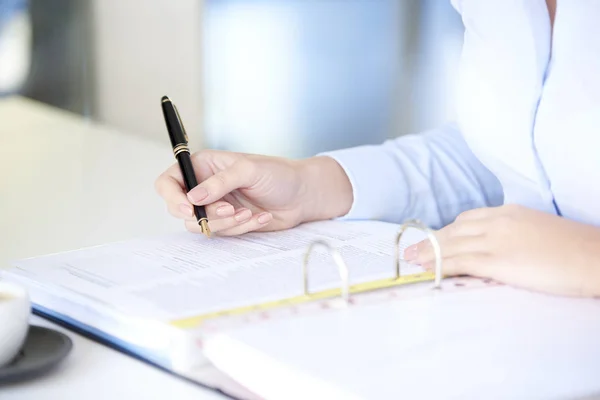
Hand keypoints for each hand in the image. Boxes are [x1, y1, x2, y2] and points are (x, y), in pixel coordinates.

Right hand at [154, 150, 352, 235]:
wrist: (302, 196)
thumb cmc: (278, 174)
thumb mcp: (249, 170)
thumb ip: (220, 183)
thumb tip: (193, 197)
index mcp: (203, 166)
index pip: (169, 181)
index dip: (172, 196)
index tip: (188, 207)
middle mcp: (204, 186)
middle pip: (180, 208)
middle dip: (205, 214)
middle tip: (229, 211)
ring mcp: (215, 206)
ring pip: (201, 225)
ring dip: (225, 223)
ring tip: (249, 214)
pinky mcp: (228, 223)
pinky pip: (222, 233)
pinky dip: (241, 228)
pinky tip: (260, 217)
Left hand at [405, 204, 599, 296]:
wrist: (594, 257)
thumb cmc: (572, 247)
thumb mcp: (537, 229)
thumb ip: (513, 232)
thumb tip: (499, 246)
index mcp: (508, 212)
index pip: (467, 219)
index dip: (447, 231)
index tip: (435, 239)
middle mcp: (497, 222)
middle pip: (454, 230)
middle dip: (432, 241)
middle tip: (413, 249)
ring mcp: (496, 241)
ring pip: (452, 245)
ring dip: (429, 253)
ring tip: (413, 260)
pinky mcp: (498, 261)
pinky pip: (461, 262)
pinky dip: (441, 265)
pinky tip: (429, 269)